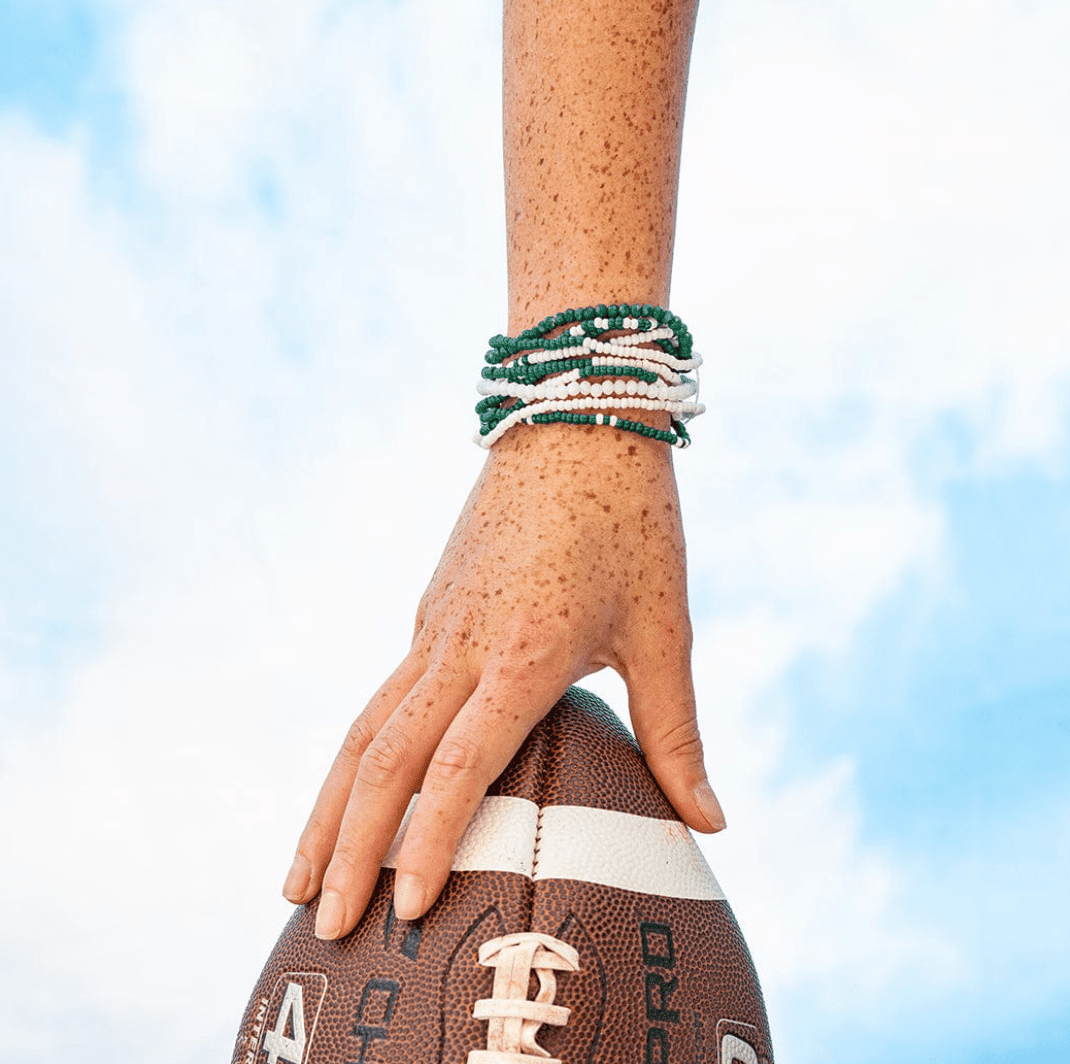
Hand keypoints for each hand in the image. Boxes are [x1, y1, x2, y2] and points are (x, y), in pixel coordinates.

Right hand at [282, 423, 724, 938]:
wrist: (575, 417)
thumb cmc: (632, 521)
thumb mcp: (666, 627)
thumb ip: (677, 733)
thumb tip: (711, 823)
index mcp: (521, 653)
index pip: (456, 765)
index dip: (427, 840)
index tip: (406, 908)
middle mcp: (459, 643)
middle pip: (381, 757)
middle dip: (347, 846)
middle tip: (323, 922)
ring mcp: (434, 622)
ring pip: (362, 727)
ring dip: (328, 805)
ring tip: (299, 875)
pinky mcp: (431, 607)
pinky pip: (383, 693)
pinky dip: (357, 755)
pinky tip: (353, 794)